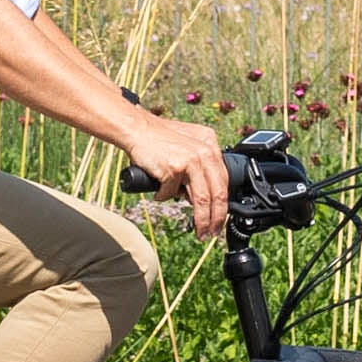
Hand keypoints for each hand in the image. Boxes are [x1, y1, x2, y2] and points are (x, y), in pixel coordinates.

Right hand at [123, 114, 230, 235]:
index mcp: (210, 144)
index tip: (220, 218)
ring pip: (201, 199)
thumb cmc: (159, 139)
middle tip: (214, 232)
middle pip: (217, 192)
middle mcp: (205, 152)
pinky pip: (171, 193)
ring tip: (200, 231)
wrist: (137, 129)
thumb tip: (205, 194)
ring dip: (201, 220)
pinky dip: (163, 196)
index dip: (223, 204)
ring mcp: (191, 160)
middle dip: (217, 218)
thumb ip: (200, 164)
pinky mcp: (174, 168)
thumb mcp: (189, 144)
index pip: (224, 180)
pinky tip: (158, 191)